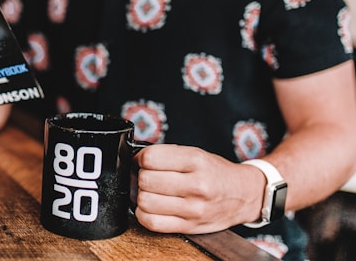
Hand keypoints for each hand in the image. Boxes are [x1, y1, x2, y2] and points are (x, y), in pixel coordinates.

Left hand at [133, 144, 264, 233]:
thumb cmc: (215, 172)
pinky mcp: (190, 227)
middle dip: (141, 176)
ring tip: (150, 192)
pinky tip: (151, 207)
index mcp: (196, 161)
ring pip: (146, 202)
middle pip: (146, 180)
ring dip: (142, 196)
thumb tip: (136, 159)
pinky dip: (144, 214)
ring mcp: (193, 209)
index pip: (151, 158)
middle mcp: (196, 185)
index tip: (143, 160)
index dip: (141, 158)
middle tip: (147, 176)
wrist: (243, 194)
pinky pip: (152, 223)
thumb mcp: (195, 153)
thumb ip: (166, 154)